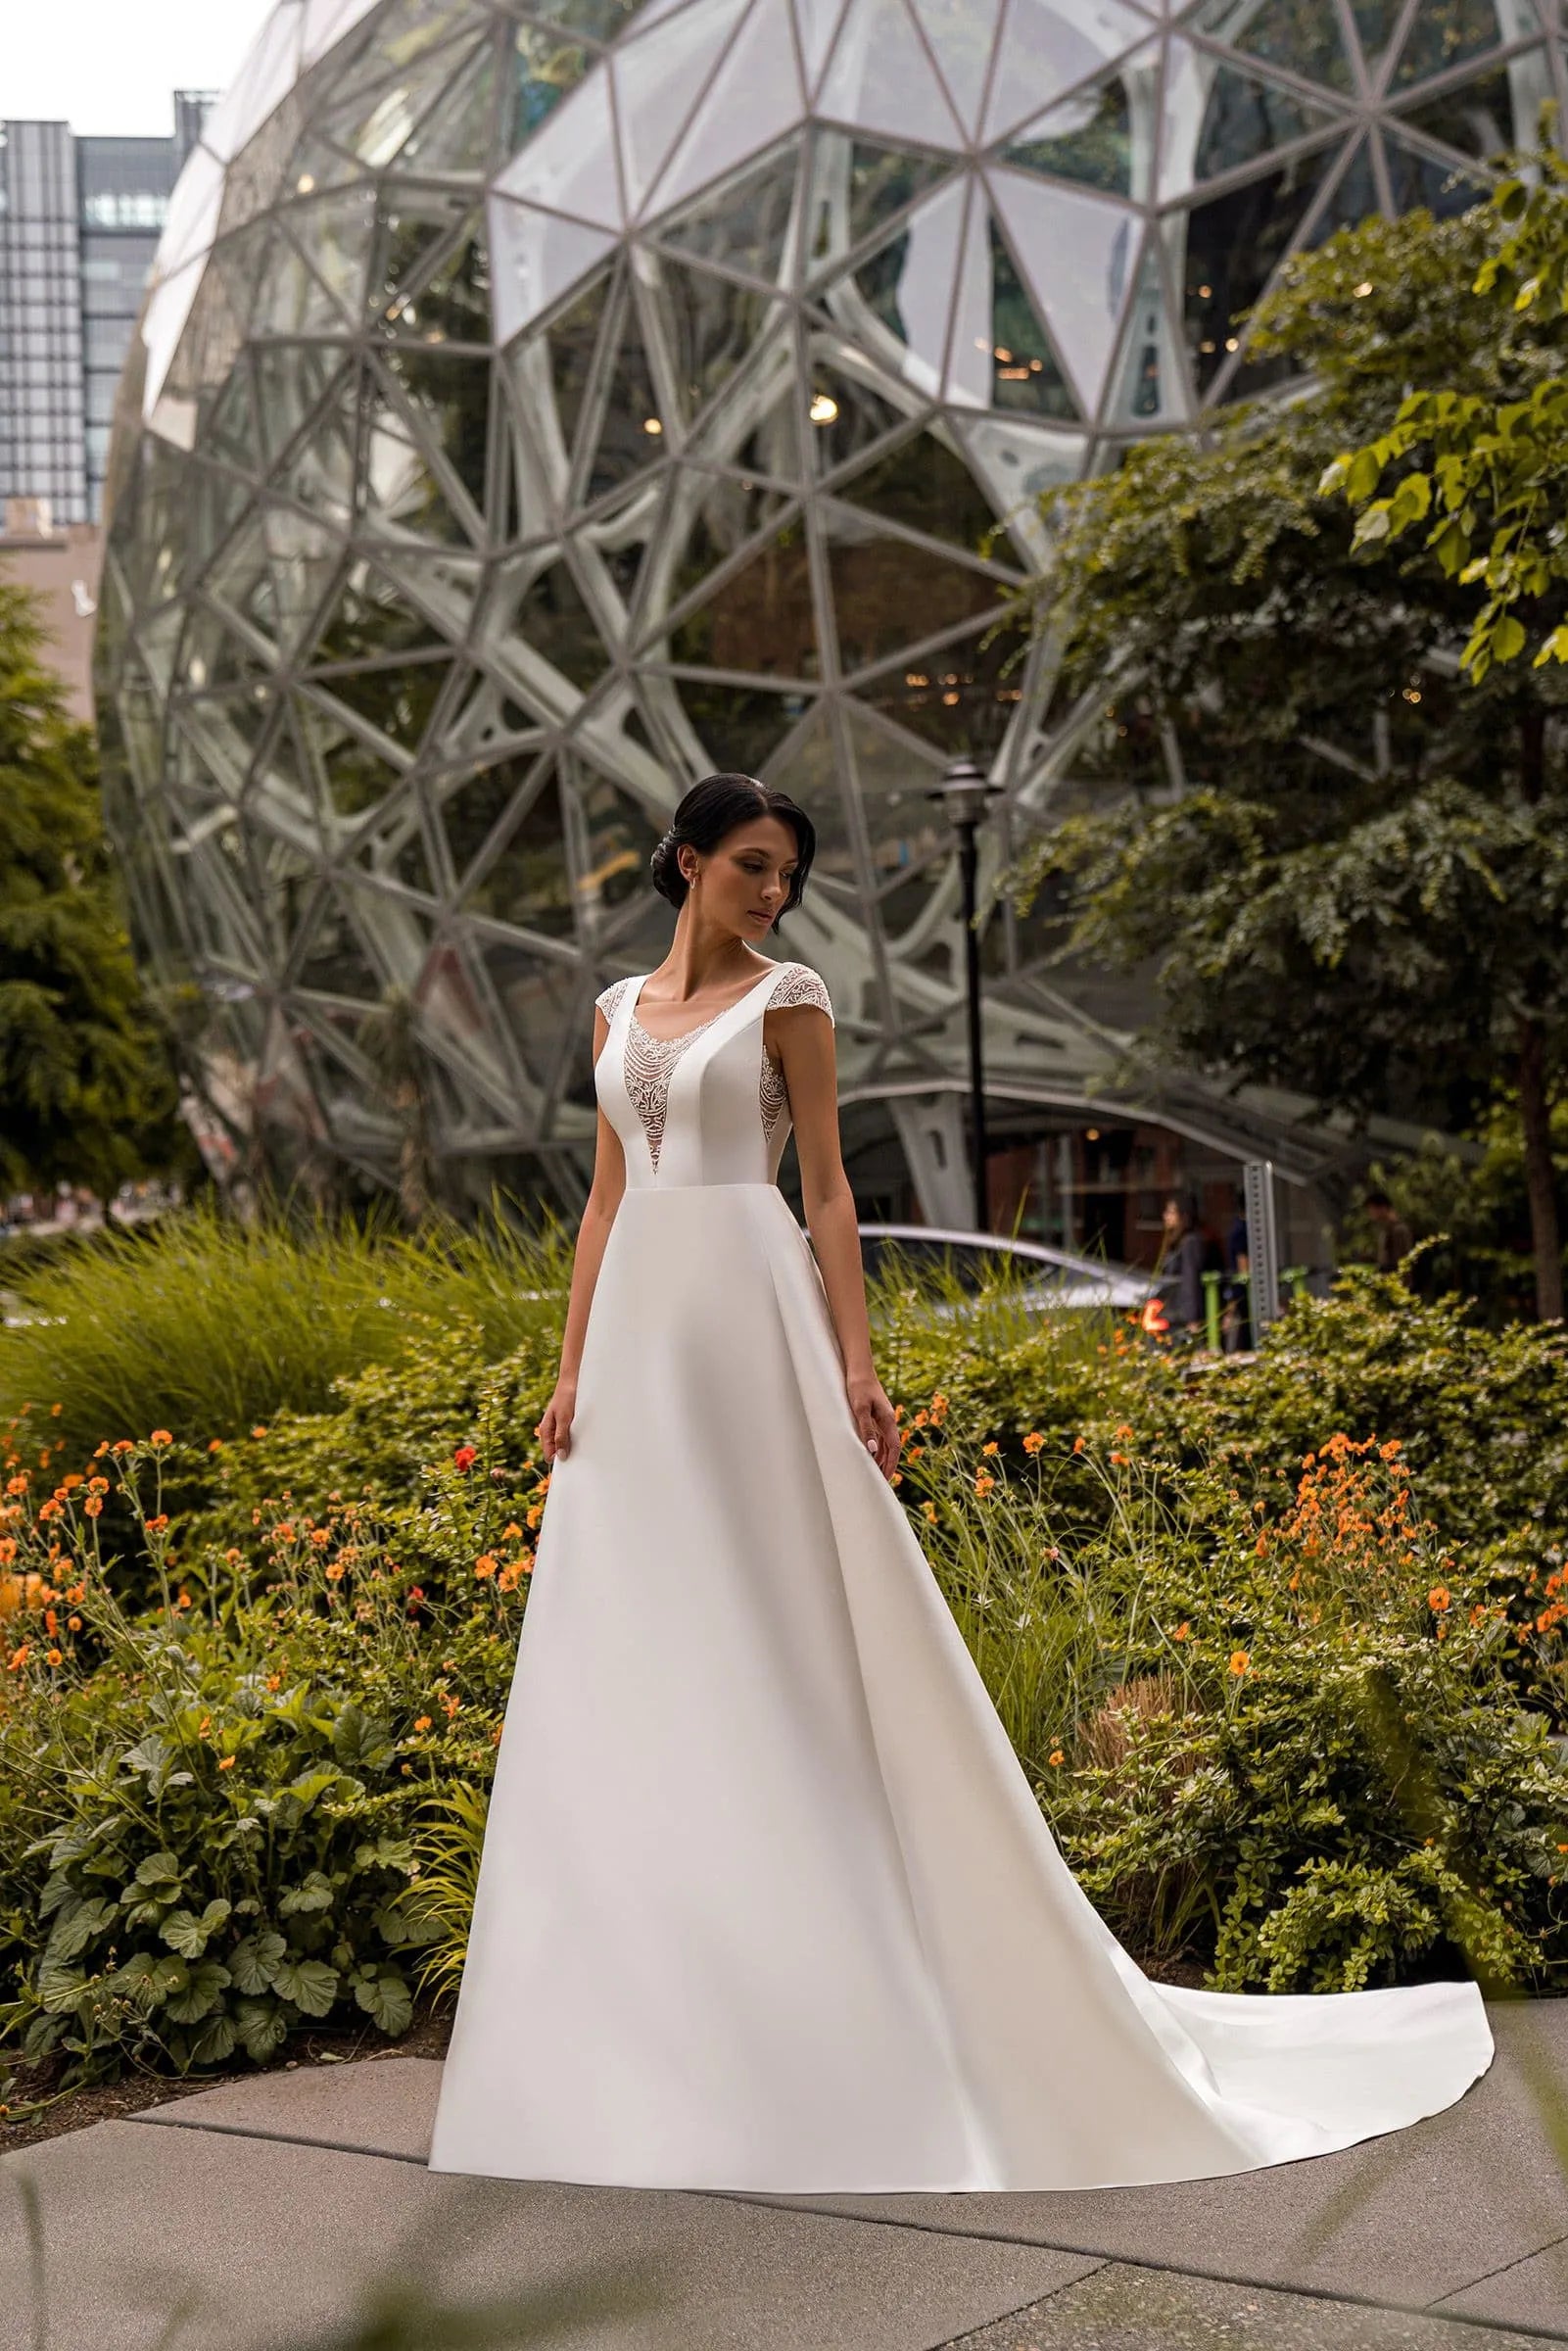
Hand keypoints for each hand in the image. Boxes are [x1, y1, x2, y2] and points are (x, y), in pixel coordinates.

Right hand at [535, 1377, 577, 1463]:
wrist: (573, 1380)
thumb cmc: (567, 1397)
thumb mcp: (564, 1418)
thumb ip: (561, 1436)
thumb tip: (560, 1456)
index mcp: (546, 1430)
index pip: (549, 1455)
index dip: (559, 1459)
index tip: (572, 1461)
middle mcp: (551, 1430)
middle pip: (557, 1451)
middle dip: (566, 1453)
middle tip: (581, 1454)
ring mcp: (559, 1426)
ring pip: (564, 1444)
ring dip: (573, 1445)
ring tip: (584, 1443)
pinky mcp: (568, 1422)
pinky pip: (571, 1436)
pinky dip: (577, 1437)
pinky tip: (585, 1436)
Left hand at [846, 1367, 898, 1481]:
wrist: (858, 1369)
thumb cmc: (858, 1387)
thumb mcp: (860, 1408)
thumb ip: (866, 1429)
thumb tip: (872, 1450)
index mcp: (888, 1420)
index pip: (894, 1448)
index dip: (891, 1464)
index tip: (886, 1479)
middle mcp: (888, 1421)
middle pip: (892, 1448)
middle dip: (888, 1465)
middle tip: (881, 1483)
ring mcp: (882, 1418)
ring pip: (886, 1443)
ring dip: (883, 1458)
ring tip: (877, 1474)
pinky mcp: (875, 1415)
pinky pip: (879, 1437)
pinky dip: (878, 1448)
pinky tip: (872, 1456)